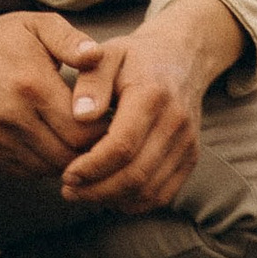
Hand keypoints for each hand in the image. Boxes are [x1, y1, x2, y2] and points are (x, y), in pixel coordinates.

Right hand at [0, 8, 108, 177]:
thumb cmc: (0, 37)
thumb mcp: (38, 25)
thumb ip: (72, 41)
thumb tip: (98, 55)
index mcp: (33, 85)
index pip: (82, 131)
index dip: (102, 132)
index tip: (109, 121)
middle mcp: (14, 116)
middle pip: (68, 156)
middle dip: (89, 150)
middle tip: (98, 136)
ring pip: (47, 168)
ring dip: (66, 160)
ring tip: (75, 140)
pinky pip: (25, 171)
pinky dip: (42, 164)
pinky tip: (49, 143)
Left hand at [56, 0, 242, 212]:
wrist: (180, 57)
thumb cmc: (134, 57)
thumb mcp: (107, 54)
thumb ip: (91, 82)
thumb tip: (80, 116)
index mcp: (153, 94)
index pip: (122, 145)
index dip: (92, 166)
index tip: (66, 172)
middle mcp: (176, 122)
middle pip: (135, 174)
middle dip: (97, 189)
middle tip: (68, 189)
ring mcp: (187, 143)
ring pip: (149, 190)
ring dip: (112, 199)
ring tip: (82, 193)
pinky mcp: (190, 158)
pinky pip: (162, 195)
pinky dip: (133, 202)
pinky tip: (108, 194)